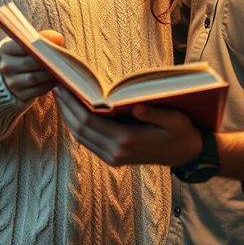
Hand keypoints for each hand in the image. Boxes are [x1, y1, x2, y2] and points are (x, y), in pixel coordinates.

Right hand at [0, 29, 63, 101]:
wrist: (12, 76)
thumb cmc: (25, 54)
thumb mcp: (29, 43)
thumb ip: (43, 38)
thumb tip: (59, 38)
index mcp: (5, 50)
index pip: (21, 45)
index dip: (38, 45)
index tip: (52, 44)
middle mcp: (5, 67)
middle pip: (29, 62)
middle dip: (47, 60)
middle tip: (61, 58)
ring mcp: (11, 83)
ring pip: (34, 78)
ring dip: (50, 73)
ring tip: (61, 69)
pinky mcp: (20, 95)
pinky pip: (37, 90)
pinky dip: (49, 84)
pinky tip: (57, 79)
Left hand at [55, 87, 202, 166]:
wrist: (187, 155)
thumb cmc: (182, 131)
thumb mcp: (175, 119)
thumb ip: (156, 114)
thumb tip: (136, 107)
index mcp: (128, 140)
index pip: (90, 122)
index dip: (73, 104)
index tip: (63, 86)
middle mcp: (116, 152)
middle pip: (81, 130)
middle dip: (66, 108)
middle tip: (56, 87)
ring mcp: (114, 157)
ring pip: (81, 138)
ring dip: (69, 117)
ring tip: (61, 96)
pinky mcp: (114, 158)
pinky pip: (89, 142)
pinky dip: (78, 126)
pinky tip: (74, 110)